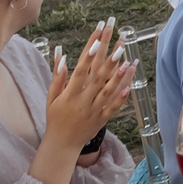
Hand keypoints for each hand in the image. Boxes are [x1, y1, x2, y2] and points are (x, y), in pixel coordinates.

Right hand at [43, 21, 131, 158]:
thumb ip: (57, 76)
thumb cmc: (55, 118)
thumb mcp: (52, 97)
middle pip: (97, 77)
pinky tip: (131, 86)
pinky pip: (113, 108)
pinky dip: (121, 97)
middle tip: (119, 43)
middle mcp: (82, 101)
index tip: (96, 38)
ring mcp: (93, 111)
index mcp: (69, 94)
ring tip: (127, 60)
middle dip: (108, 59)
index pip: (80, 70)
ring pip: (108, 91)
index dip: (88, 54)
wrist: (61, 144)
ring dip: (118, 76)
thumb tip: (61, 54)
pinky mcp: (102, 119)